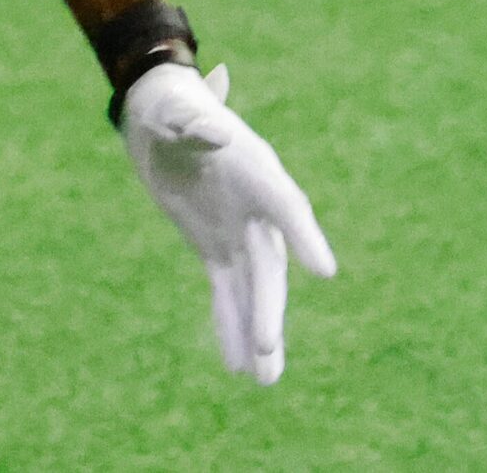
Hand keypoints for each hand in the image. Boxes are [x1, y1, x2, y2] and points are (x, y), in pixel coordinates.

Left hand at [119, 62, 335, 382]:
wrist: (162, 114)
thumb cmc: (172, 106)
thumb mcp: (175, 110)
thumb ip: (194, 122)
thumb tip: (212, 128)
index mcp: (257, 172)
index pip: (286, 206)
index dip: (304, 236)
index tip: (324, 270)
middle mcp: (256, 210)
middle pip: (269, 267)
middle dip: (268, 308)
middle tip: (266, 345)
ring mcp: (238, 233)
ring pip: (253, 291)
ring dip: (256, 332)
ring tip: (263, 381)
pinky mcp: (215, 247)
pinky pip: (226, 291)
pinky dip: (228, 324)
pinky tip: (235, 363)